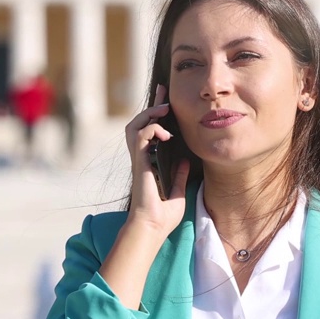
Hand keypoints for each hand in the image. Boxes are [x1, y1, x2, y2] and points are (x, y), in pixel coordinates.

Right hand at [124, 85, 189, 234]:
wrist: (153, 226)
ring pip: (134, 125)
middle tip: (164, 92)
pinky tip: (167, 134)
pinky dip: (153, 129)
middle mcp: (141, 158)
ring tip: (164, 110)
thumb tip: (185, 161)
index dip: (156, 114)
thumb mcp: (178, 191)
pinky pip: (140, 135)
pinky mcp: (139, 162)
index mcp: (149, 163)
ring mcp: (138, 159)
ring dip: (148, 114)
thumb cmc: (163, 216)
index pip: (151, 132)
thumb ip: (179, 175)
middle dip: (151, 105)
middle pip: (139, 123)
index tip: (165, 98)